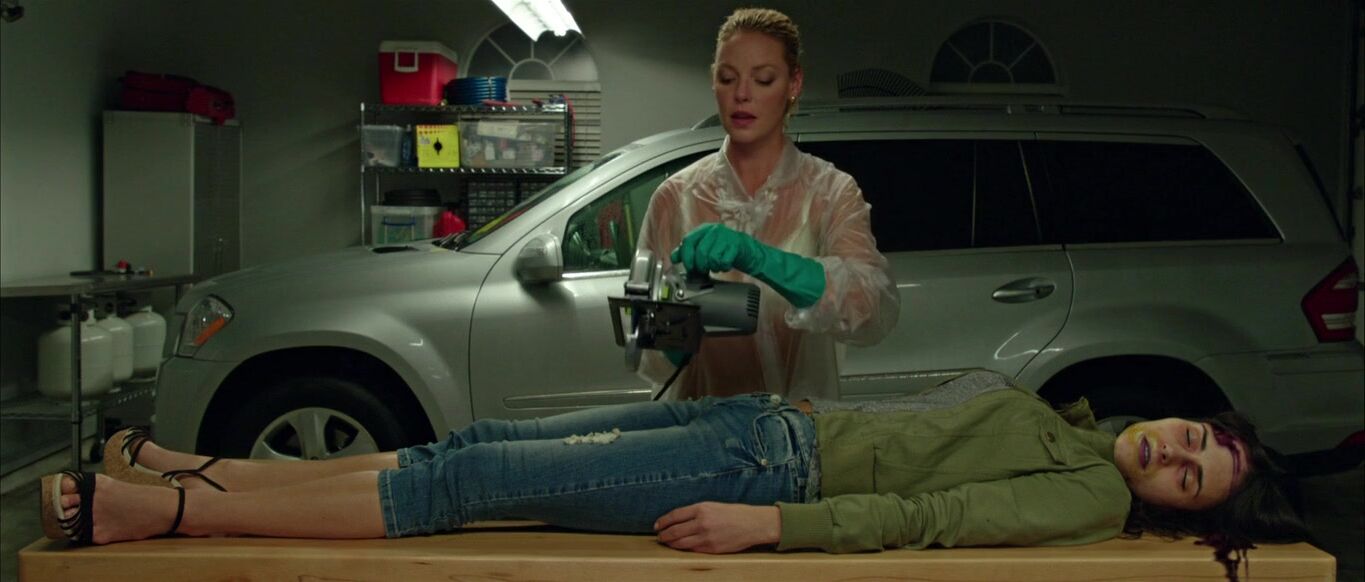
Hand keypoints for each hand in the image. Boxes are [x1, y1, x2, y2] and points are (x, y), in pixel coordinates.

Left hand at [654, 502, 780, 553]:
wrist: (753, 524)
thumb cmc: (735, 513)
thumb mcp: (713, 506)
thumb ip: (696, 512)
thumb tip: (679, 520)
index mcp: (702, 508)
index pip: (675, 515)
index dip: (663, 521)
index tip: (657, 525)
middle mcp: (702, 522)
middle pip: (675, 531)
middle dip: (664, 535)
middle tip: (659, 537)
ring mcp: (706, 537)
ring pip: (681, 543)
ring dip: (671, 544)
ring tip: (666, 543)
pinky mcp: (712, 549)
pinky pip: (693, 550)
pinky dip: (684, 549)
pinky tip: (680, 548)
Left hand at [670, 223, 761, 274]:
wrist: (745, 249)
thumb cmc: (723, 248)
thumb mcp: (704, 247)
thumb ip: (688, 251)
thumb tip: (674, 257)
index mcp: (703, 229)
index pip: (688, 241)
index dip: (686, 256)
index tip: (688, 266)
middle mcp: (714, 230)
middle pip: (700, 252)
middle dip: (700, 265)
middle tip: (704, 269)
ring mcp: (726, 236)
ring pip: (712, 258)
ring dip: (713, 267)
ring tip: (716, 266)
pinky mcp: (736, 245)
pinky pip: (724, 262)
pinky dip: (723, 267)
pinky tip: (725, 265)